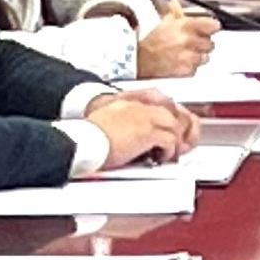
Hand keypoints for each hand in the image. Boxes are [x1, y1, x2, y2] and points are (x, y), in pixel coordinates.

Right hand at [80, 91, 198, 169]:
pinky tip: (160, 158)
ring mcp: (144, 118)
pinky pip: (169, 140)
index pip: (158, 102)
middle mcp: (138, 106)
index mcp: (127, 102)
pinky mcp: (147, 133)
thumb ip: (120, 123)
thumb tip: (126, 137)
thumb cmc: (88, 137)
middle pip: (170, 111)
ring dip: (174, 140)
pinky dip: (168, 151)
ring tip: (169, 153)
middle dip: (176, 127)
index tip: (167, 129)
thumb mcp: (105, 122)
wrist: (83, 141)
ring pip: (173, 125)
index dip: (166, 117)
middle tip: (174, 142)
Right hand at [136, 7, 215, 78]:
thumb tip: (186, 5)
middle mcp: (189, 41)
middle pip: (211, 43)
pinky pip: (196, 68)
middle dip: (203, 42)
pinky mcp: (187, 71)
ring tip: (185, 53)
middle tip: (194, 42)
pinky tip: (181, 61)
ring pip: (205, 57)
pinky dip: (191, 66)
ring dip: (198, 55)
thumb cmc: (151, 41)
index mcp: (186, 26)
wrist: (140, 60)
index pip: (213, 25)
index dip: (212, 27)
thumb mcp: (166, 21)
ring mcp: (189, 57)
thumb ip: (179, 13)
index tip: (211, 28)